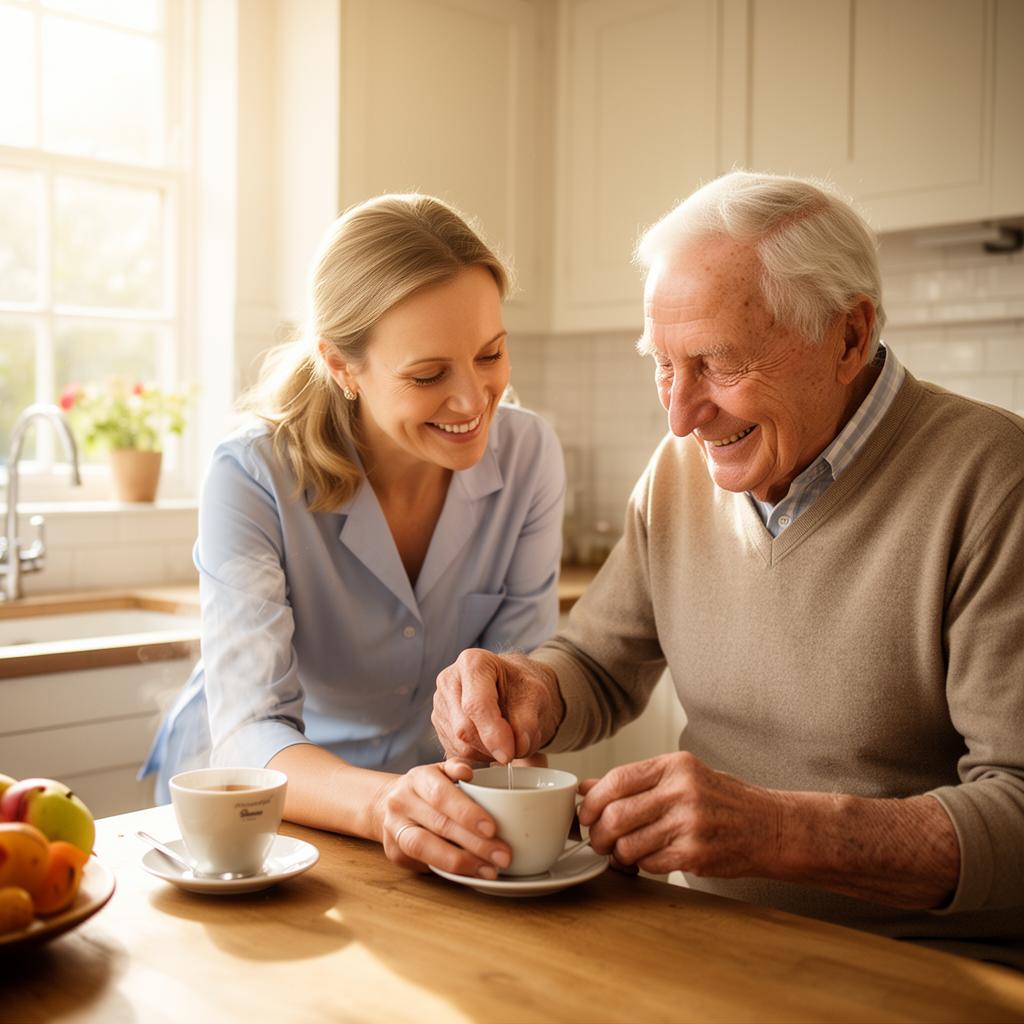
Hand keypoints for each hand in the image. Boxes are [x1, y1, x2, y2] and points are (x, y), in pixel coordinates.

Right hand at [372, 760, 512, 878]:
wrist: (389, 803)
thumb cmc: (428, 788)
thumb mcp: (442, 771)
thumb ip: (457, 768)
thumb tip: (468, 773)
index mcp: (418, 778)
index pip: (441, 795)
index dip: (466, 812)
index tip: (492, 828)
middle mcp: (401, 802)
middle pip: (438, 825)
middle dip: (475, 843)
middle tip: (503, 856)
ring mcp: (394, 829)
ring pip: (426, 849)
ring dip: (462, 862)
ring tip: (490, 870)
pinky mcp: (395, 853)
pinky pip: (425, 864)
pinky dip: (452, 871)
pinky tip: (474, 873)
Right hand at [433, 649, 564, 763]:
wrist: (512, 689)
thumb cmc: (521, 688)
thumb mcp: (536, 697)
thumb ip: (528, 721)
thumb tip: (518, 746)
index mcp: (473, 663)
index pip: (476, 704)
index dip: (493, 733)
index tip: (509, 753)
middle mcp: (449, 680)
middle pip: (463, 728)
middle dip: (491, 746)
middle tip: (515, 748)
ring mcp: (440, 704)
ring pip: (459, 745)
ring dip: (487, 754)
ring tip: (506, 741)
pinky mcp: (439, 725)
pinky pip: (456, 752)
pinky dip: (478, 756)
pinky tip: (492, 743)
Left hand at [577, 752, 781, 876]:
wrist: (768, 826)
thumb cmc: (721, 798)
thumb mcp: (681, 776)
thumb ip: (635, 781)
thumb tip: (586, 787)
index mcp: (675, 766)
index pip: (617, 780)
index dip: (593, 800)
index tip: (586, 813)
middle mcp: (682, 791)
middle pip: (617, 815)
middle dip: (598, 833)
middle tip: (598, 840)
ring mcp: (690, 825)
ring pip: (629, 844)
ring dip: (617, 853)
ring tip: (621, 852)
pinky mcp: (696, 855)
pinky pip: (649, 863)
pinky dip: (641, 864)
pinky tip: (648, 858)